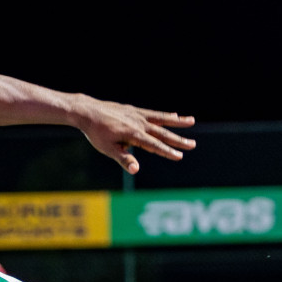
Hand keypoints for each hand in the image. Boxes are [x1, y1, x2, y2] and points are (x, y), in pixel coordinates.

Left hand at [73, 98, 194, 174]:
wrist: (88, 112)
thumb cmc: (96, 133)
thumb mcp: (108, 149)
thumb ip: (124, 159)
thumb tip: (136, 171)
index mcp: (133, 134)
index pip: (154, 145)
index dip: (167, 152)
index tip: (180, 156)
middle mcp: (138, 123)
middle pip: (162, 133)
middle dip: (178, 140)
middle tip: (193, 144)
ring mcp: (137, 115)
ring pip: (161, 119)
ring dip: (177, 121)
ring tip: (192, 121)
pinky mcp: (134, 110)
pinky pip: (153, 114)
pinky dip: (165, 115)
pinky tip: (174, 115)